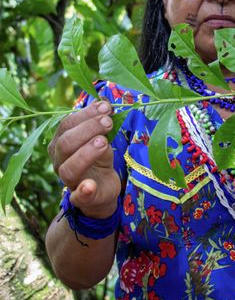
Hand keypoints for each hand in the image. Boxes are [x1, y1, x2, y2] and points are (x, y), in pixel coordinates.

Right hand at [48, 100, 120, 218]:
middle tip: (108, 122)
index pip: (67, 124)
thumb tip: (105, 102)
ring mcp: (69, 181)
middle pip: (66, 143)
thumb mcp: (100, 136)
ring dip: (87, 153)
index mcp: (61, 142)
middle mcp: (60, 160)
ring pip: (69, 168)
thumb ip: (100, 122)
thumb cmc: (98, 157)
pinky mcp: (82, 198)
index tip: (106, 107)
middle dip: (88, 129)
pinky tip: (89, 185)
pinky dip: (83, 191)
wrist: (103, 187)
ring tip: (104, 142)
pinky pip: (78, 196)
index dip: (86, 114)